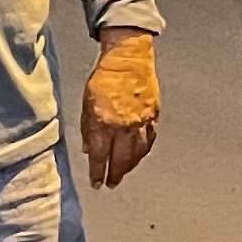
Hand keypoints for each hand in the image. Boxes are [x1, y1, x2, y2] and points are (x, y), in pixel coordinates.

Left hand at [81, 31, 160, 187]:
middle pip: (121, 159)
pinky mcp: (154, 116)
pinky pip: (149, 140)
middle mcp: (124, 125)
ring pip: (137, 153)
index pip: (101, 156)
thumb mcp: (87, 103)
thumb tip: (89, 150)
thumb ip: (88, 129)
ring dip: (130, 166)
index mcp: (104, 121)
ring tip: (123, 174)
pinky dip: (143, 152)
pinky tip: (138, 157)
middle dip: (115, 174)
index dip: (98, 172)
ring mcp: (142, 121)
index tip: (96, 183)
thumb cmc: (104, 77)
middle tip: (111, 184)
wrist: (129, 58)